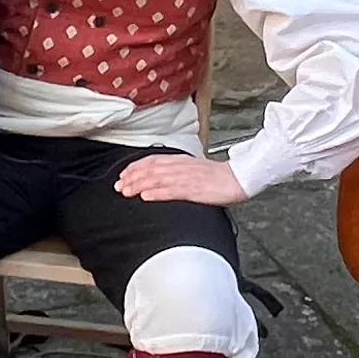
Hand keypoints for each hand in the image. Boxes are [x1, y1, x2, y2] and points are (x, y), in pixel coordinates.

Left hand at [113, 153, 247, 205]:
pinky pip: (172, 191)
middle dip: (132, 178)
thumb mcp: (194, 168)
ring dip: (139, 185)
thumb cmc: (218, 176)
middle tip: (119, 187)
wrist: (239, 177)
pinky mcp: (194, 189)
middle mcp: (180, 166)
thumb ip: (177, 169)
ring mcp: (186, 177)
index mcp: (180, 160)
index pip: (151, 161)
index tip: (122, 176)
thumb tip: (161, 176)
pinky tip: (146, 197)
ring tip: (126, 192)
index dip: (134, 167)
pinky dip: (157, 193)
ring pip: (157, 179)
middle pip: (150, 170)